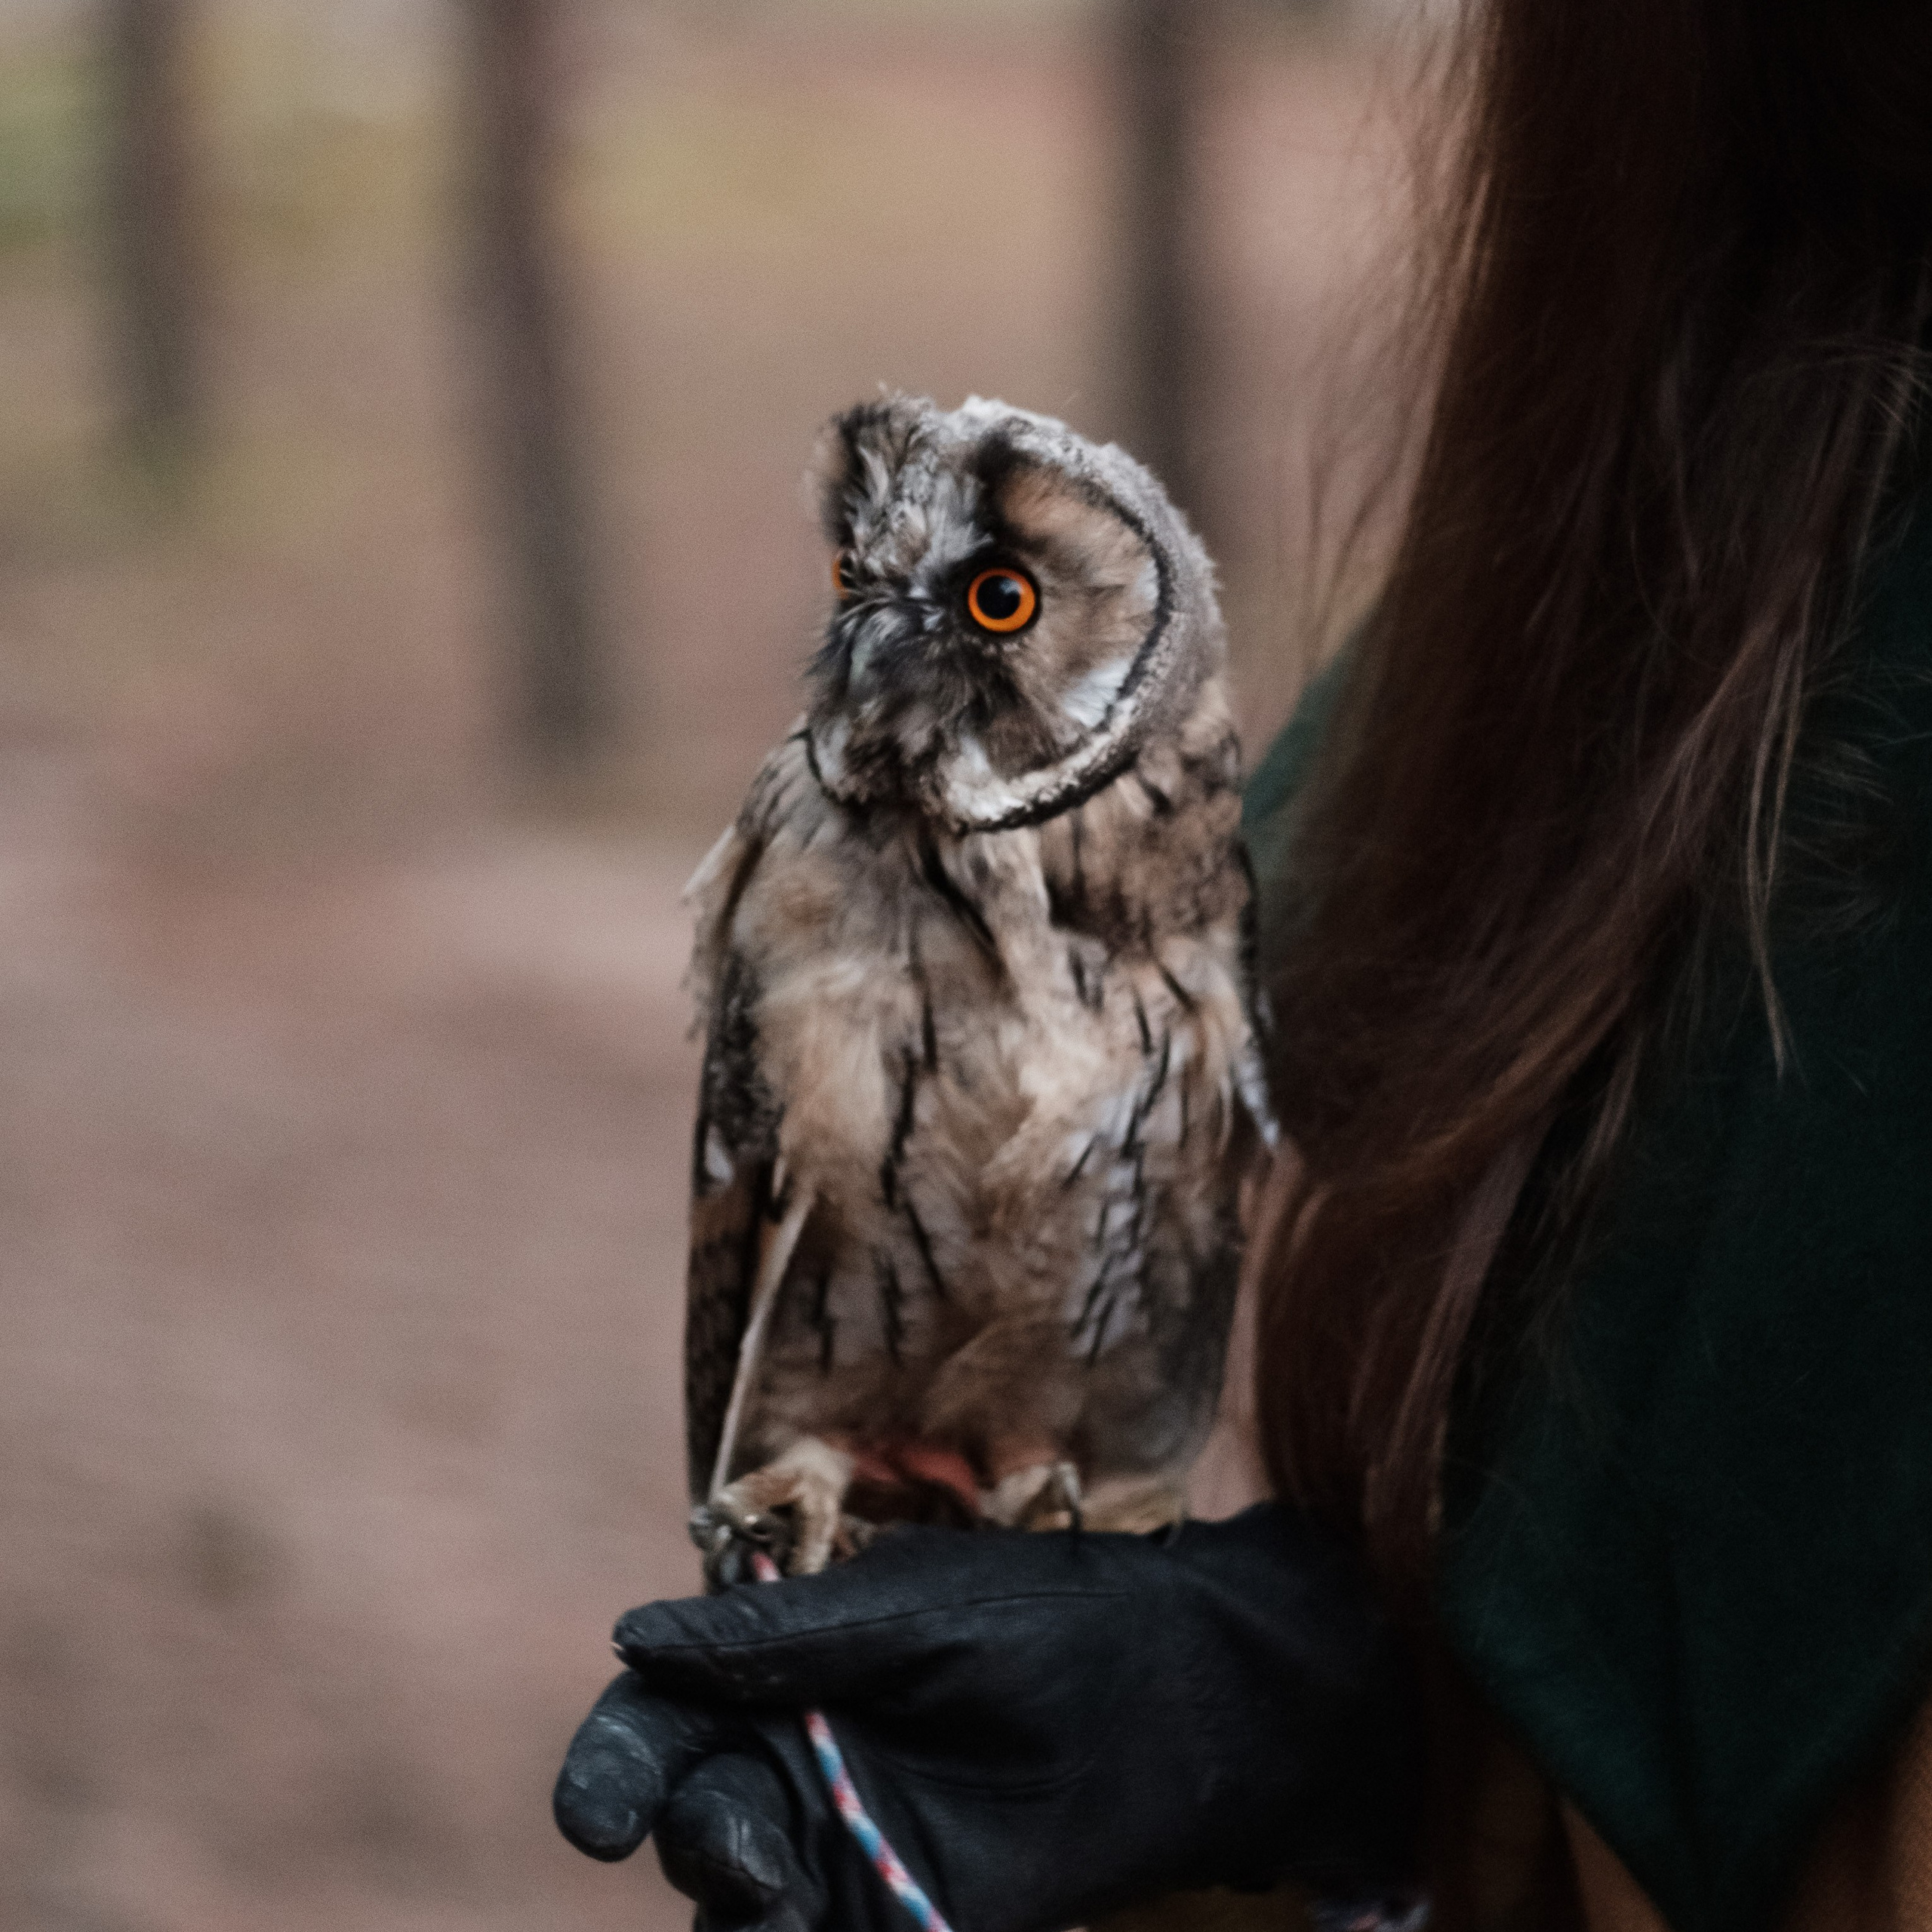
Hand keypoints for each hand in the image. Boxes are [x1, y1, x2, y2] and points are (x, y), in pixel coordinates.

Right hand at [553, 1504, 1422, 1931]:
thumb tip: (632, 1637)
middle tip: (761, 1865)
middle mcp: (802, 1760)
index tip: (593, 1820)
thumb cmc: (1056, 1620)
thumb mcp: (916, 1616)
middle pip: (698, 1823)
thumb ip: (782, 1635)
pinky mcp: (910, 1920)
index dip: (617, 1765)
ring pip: (744, 1917)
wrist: (1197, 1702)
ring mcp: (853, 1851)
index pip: (666, 1717)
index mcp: (789, 1666)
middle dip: (705, 1845)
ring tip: (791, 1918)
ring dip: (744, 1930)